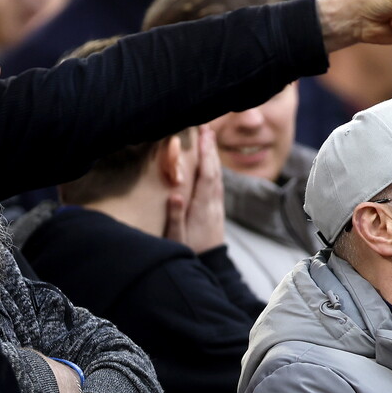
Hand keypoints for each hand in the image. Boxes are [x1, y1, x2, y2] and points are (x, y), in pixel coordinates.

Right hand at [183, 127, 226, 251]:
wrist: (210, 265)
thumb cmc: (190, 252)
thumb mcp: (177, 239)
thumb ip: (175, 217)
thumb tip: (175, 195)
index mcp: (201, 207)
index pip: (206, 175)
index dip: (205, 155)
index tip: (203, 136)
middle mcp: (212, 203)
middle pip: (213, 171)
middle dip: (210, 148)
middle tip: (206, 127)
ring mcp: (216, 205)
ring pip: (217, 175)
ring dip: (213, 155)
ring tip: (208, 136)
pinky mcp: (215, 209)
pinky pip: (216, 182)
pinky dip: (213, 167)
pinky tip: (210, 160)